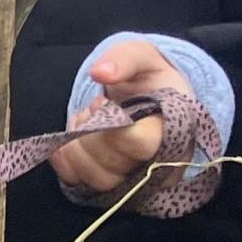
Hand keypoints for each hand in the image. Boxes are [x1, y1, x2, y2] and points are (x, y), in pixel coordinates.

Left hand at [49, 40, 189, 197]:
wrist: (151, 98)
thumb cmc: (150, 79)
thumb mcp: (143, 56)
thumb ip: (125, 59)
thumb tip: (100, 73)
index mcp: (176, 130)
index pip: (140, 144)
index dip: (112, 124)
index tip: (105, 102)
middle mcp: (164, 164)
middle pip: (114, 164)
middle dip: (91, 131)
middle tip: (96, 107)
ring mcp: (140, 180)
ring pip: (97, 179)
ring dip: (77, 147)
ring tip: (87, 122)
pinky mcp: (117, 185)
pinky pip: (82, 184)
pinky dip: (65, 162)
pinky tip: (66, 140)